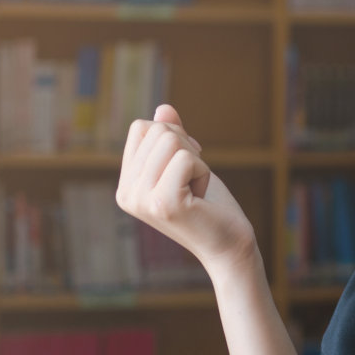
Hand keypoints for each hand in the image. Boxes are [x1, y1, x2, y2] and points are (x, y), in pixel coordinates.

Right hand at [115, 103, 257, 275]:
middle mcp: (126, 193)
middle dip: (187, 149)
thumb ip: (172, 138)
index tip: (187, 167)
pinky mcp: (163, 203)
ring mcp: (142, 199)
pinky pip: (186, 158)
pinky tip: (201, 198)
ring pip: (171, 141)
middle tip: (193, 183)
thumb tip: (164, 108)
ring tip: (196, 191)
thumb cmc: (210, 206)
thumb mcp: (187, 165)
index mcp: (126, 185)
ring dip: (196, 162)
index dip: (174, 138)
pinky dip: (203, 172)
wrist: (229, 246)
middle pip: (156, 130)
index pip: (141, 128)